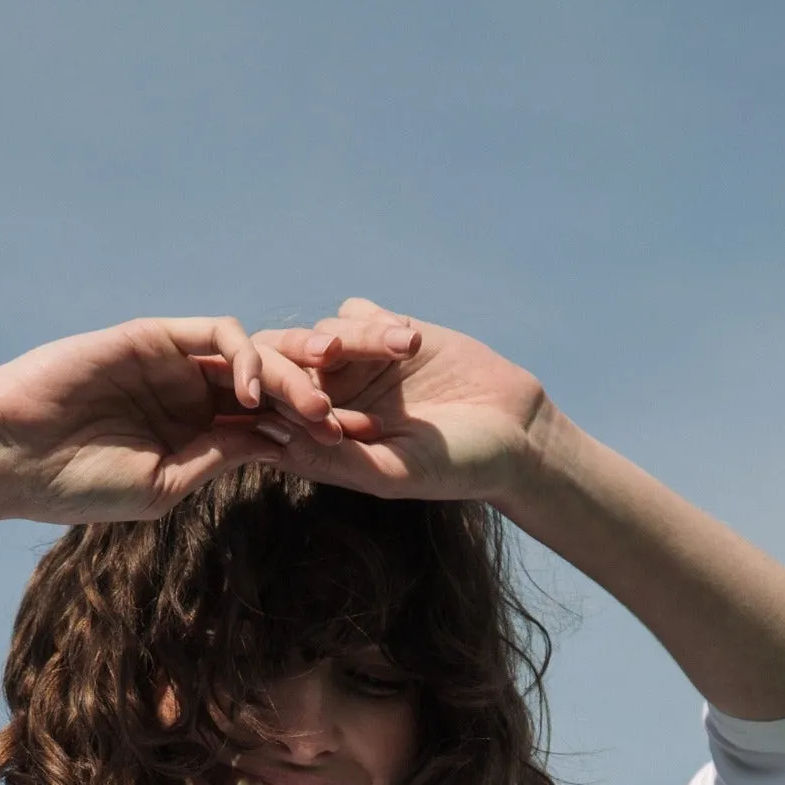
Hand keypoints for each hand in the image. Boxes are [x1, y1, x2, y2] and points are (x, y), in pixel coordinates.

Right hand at [0, 315, 387, 526]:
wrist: (13, 454)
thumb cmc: (77, 486)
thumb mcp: (163, 488)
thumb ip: (217, 462)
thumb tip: (275, 445)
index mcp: (196, 437)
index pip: (266, 429)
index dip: (306, 437)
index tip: (345, 456)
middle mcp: (190, 396)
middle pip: (269, 387)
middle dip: (312, 400)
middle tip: (347, 423)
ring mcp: (173, 363)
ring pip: (251, 356)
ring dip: (291, 378)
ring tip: (315, 409)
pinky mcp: (153, 336)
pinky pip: (213, 333)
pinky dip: (242, 356)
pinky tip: (253, 391)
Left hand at [251, 299, 547, 509]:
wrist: (513, 431)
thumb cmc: (454, 466)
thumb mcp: (394, 472)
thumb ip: (338, 458)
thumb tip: (277, 442)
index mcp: (322, 443)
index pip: (274, 416)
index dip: (271, 403)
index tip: (294, 401)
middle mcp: (331, 401)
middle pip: (287, 367)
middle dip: (302, 359)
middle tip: (328, 357)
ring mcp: (356, 365)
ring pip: (323, 335)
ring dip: (354, 339)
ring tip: (398, 350)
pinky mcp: (384, 334)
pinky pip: (355, 312)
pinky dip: (375, 321)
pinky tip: (410, 341)